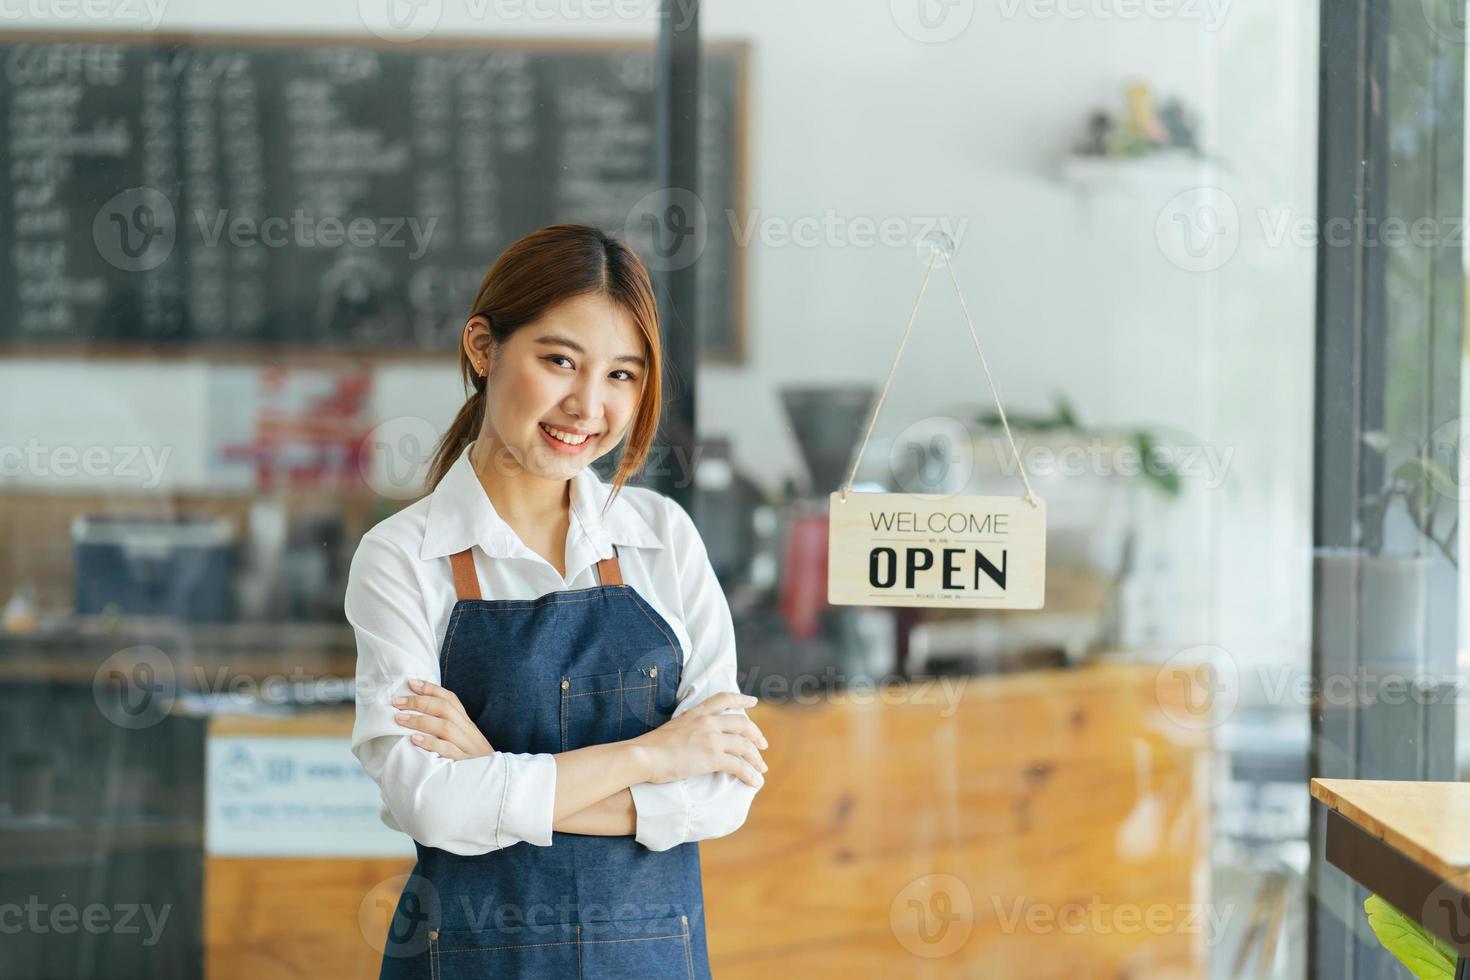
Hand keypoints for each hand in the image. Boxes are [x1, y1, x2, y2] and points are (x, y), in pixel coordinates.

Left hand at [392, 678, 492, 759]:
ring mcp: (469, 748)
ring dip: (420, 720)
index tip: (411, 682)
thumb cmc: (473, 765)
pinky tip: (414, 740)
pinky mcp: (467, 765)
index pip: (451, 699)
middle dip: (419, 702)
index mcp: (468, 725)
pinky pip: (449, 750)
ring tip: (399, 718)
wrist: (495, 787)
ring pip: (446, 727)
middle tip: (396, 702)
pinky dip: (431, 743)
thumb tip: (420, 717)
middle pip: (445, 709)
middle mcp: (470, 732)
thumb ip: (447, 730)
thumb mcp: (464, 743)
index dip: (431, 689)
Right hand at [630, 691, 768, 787]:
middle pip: (742, 724)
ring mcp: (711, 739)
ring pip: (745, 746)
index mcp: (697, 713)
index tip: (752, 702)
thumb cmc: (650, 747)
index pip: (724, 699)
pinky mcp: (712, 757)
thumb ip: (687, 728)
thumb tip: (693, 739)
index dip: (741, 699)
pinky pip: (739, 766)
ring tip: (762, 769)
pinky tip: (754, 782)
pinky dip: (750, 774)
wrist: (643, 756)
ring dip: (757, 759)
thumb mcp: (672, 728)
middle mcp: (708, 722)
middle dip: (756, 735)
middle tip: (763, 745)